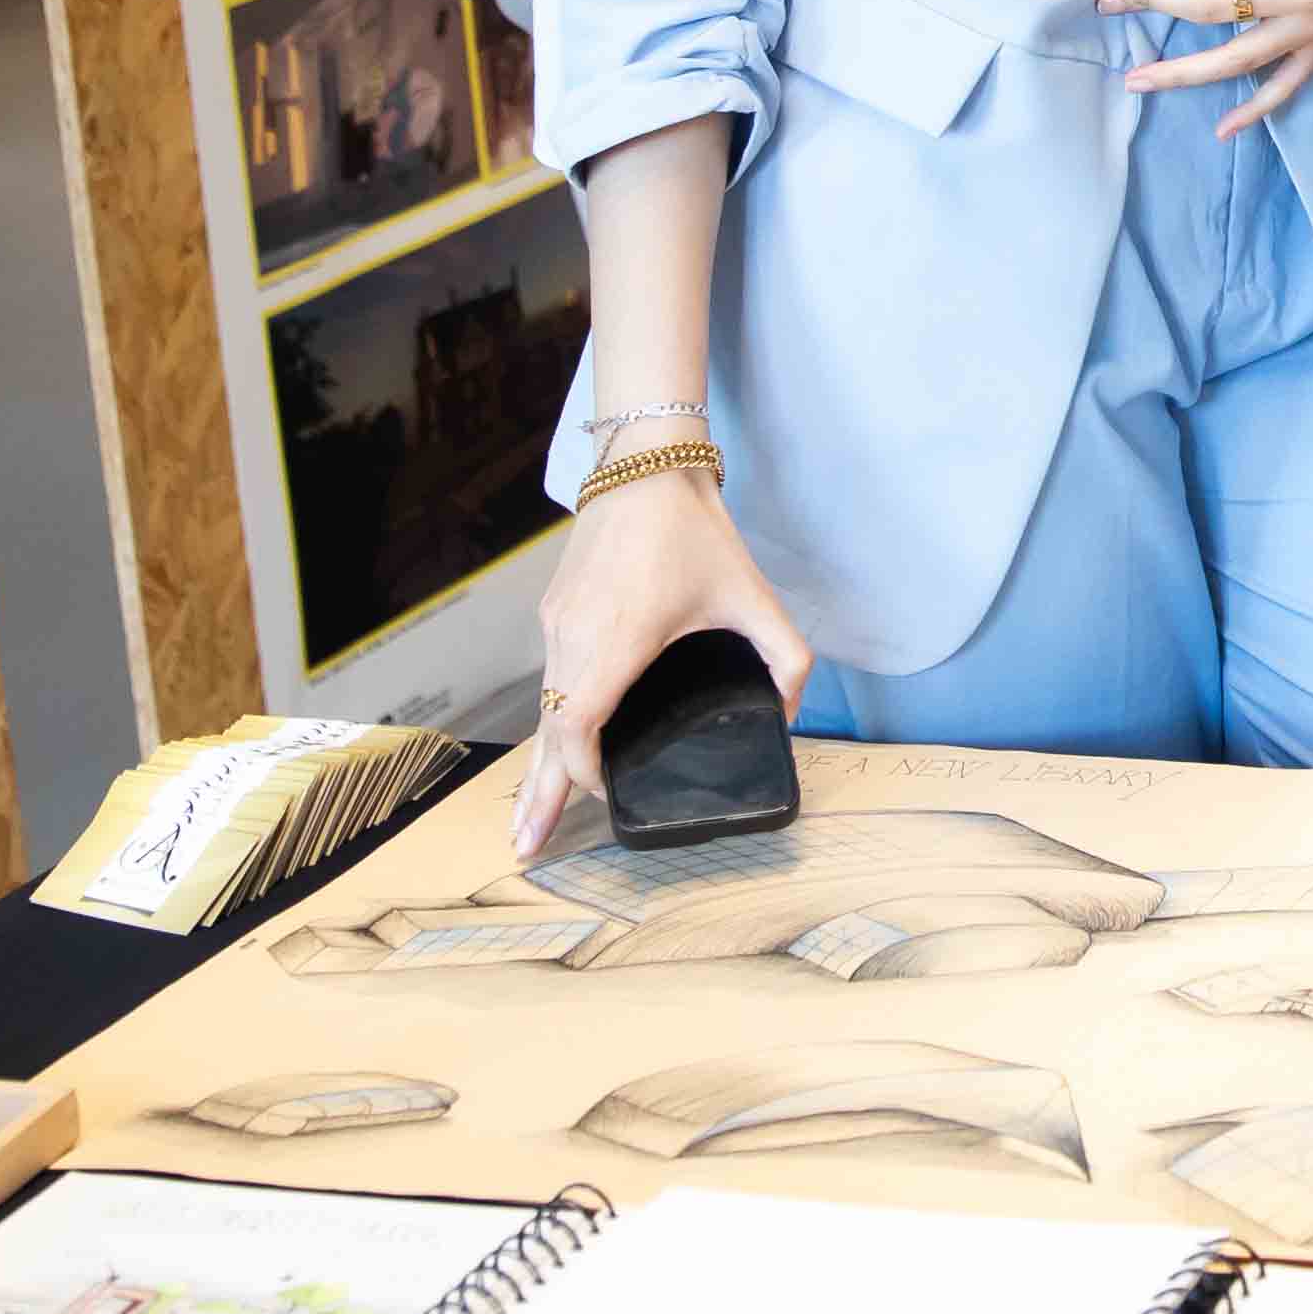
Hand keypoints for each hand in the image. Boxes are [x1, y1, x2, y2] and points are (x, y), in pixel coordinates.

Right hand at [514, 460, 817, 859]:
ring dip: (538, 761)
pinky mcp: (554, 611)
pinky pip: (548, 679)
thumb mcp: (754, 596)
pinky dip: (546, 720)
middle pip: (546, 732)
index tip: (607, 793)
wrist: (644, 466)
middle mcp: (576, 636)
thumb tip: (789, 712)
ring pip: (543, 707)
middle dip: (537, 795)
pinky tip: (551, 745)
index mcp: (619, 638)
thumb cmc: (695, 531)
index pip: (580, 724)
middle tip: (523, 847)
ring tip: (528, 814)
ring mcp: (557, 623)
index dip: (586, 769)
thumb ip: (787, 658)